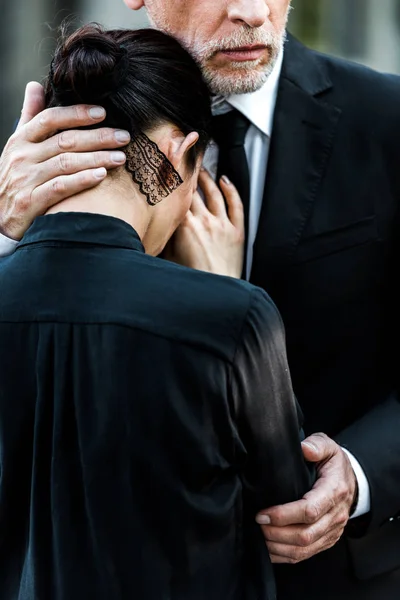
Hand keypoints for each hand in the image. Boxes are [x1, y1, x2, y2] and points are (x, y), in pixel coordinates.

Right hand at [0, 82, 130, 239]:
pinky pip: (60, 187)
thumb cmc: (14, 178)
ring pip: (66, 163)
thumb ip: (29, 117)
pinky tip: (102, 176)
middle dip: (98, 137)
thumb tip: (35, 86)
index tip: (103, 112)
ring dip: (97, 158)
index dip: (77, 114)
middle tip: (124, 136)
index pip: (50, 119)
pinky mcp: (31, 201)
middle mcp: (23, 156)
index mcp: (21, 139)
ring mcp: (26, 179)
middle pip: (65, 141)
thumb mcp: (17, 146)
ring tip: (121, 157)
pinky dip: (82, 180)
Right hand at [163, 170, 244, 276]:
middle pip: (194, 190)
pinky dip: (231, 189)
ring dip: (207, 178)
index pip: (178, 196)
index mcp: (184, 226)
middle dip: (188, 175)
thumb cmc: (192, 278)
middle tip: (183, 163)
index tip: (170, 170)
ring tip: (202, 170)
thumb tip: (160, 222)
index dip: (174, 182)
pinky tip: (226, 180)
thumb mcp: (168, 257)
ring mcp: (222, 224)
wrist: (216, 290)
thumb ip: (166, 236)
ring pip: (214, 193)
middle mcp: (204, 221)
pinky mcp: (237, 231)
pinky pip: (235, 204)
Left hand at [256, 433, 356, 563]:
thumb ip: (317, 445)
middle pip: (305, 534)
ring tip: (259, 536)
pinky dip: (284, 555)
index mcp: (335, 491)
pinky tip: (269, 548)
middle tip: (256, 523)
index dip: (283, 515)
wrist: (352, 482)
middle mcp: (336, 515)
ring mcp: (332, 531)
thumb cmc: (334, 464)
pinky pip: (305, 554)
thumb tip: (304, 449)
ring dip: (278, 546)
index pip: (309, 510)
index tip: (262, 513)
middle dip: (276, 532)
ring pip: (304, 548)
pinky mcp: (326, 540)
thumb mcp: (328, 447)